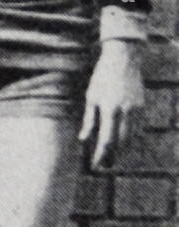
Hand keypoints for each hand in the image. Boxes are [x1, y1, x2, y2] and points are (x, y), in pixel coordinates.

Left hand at [79, 40, 144, 170]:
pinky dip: (131, 139)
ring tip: (113, 159)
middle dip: (113, 156)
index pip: (107, 139)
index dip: (101, 154)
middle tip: (105, 166)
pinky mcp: (143, 107)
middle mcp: (125, 112)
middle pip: (121, 142)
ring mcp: (137, 110)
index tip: (96, 165)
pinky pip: (138, 128)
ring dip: (123, 150)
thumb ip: (89, 120)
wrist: (124, 60)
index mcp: (109, 109)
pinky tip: (124, 145)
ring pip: (132, 137)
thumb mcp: (91, 97)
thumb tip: (84, 139)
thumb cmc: (102, 78)